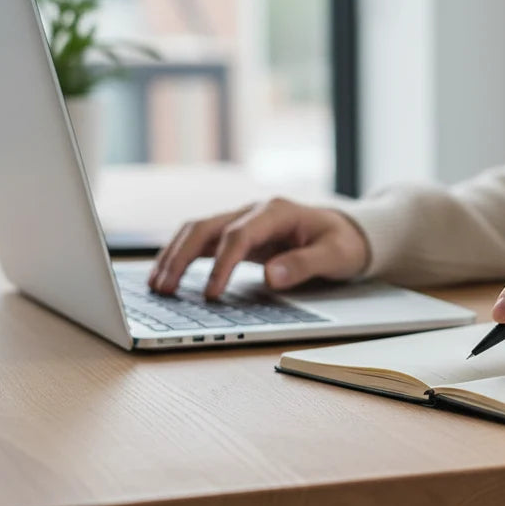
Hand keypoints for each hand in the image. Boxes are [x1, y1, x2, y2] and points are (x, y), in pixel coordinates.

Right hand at [149, 198, 369, 298]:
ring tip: (157, 286)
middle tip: (164, 289)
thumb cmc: (343, 243)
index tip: (211, 294)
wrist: (347, 231)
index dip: (222, 265)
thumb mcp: (335, 255)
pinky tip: (167, 278)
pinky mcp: (238, 235)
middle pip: (206, 227)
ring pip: (197, 232)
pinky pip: (203, 242)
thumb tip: (272, 277)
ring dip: (174, 256)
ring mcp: (243, 221)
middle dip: (181, 257)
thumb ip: (305, 265)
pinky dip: (182, 257)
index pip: (239, 236)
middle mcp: (253, 212)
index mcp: (276, 212)